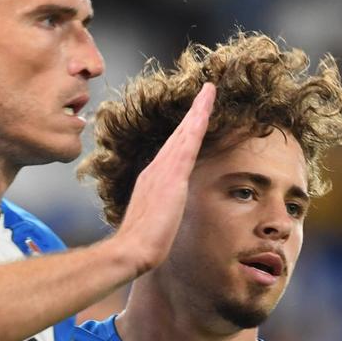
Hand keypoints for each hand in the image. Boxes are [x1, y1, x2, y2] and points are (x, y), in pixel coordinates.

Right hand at [108, 82, 214, 273]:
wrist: (131, 249)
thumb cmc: (140, 244)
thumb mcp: (153, 221)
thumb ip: (160, 210)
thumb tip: (165, 213)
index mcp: (153, 179)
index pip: (173, 149)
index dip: (185, 130)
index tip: (196, 115)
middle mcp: (157, 168)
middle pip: (179, 133)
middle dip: (194, 112)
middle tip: (207, 90)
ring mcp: (164, 170)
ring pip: (185, 132)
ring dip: (198, 109)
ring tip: (210, 90)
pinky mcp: (173, 176)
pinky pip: (188, 141)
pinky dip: (197, 121)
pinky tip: (205, 107)